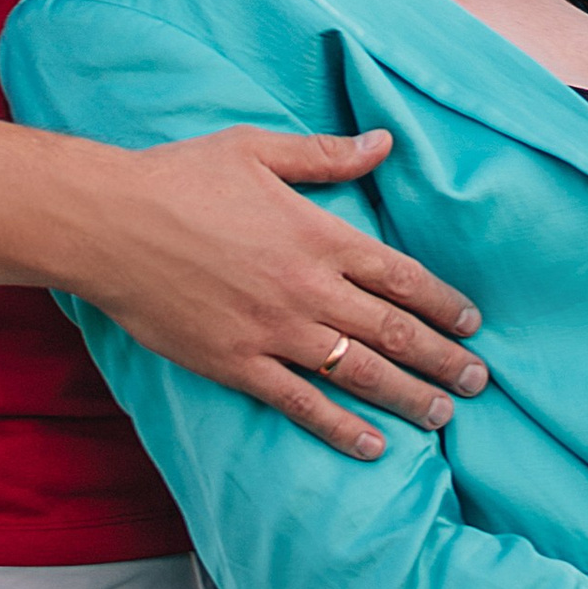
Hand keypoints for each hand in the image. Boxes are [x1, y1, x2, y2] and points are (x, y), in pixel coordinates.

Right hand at [55, 123, 487, 455]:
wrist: (108, 223)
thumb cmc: (179, 177)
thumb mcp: (257, 149)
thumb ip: (326, 154)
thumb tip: (384, 142)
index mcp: (319, 234)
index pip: (402, 276)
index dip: (444, 304)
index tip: (472, 325)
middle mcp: (308, 288)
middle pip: (395, 331)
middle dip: (443, 360)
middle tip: (479, 382)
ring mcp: (274, 332)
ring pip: (360, 373)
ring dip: (409, 397)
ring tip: (445, 416)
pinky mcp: (237, 365)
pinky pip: (302, 405)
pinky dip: (342, 429)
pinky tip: (375, 447)